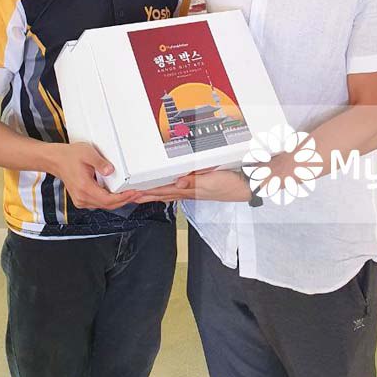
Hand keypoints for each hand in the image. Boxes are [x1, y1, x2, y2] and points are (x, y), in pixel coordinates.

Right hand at [50, 142, 137, 210]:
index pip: (108, 200)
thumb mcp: (87, 153)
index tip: (133, 192)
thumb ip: (100, 163)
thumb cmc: (70, 156)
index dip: (123, 198)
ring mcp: (81, 200)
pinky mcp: (81, 200)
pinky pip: (99, 203)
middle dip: (124, 200)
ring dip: (118, 202)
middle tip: (137, 193)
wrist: (56, 160)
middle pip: (108, 205)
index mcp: (84, 188)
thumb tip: (111, 171)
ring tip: (130, 194)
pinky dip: (110, 201)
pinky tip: (117, 195)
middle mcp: (82, 198)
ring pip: (104, 206)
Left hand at [131, 168, 251, 203]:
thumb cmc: (230, 185)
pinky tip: (167, 189)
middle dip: (146, 194)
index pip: (163, 191)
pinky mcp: (201, 187)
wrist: (246, 187)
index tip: (133, 192)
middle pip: (163, 193)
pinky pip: (179, 189)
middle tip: (130, 195)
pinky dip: (168, 189)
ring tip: (142, 194)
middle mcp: (189, 190)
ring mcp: (194, 190)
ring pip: (169, 192)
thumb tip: (177, 183)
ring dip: (155, 193)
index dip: (148, 191)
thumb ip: (194, 181)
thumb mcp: (212, 181)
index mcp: (189, 189)